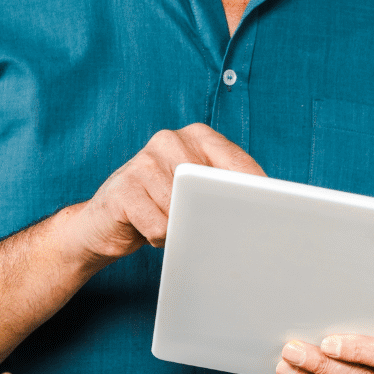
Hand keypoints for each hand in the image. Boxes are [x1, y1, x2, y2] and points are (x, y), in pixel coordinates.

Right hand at [57, 123, 264, 263]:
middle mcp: (170, 140)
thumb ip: (224, 188)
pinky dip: (161, 237)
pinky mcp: (123, 189)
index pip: (239, 163)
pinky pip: (161, 225)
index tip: (271, 214)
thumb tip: (265, 204)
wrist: (102, 224)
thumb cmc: (160, 207)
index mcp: (197, 135)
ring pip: (186, 208)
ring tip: (169, 223)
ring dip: (183, 229)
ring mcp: (144, 161)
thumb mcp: (196, 191)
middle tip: (213, 230)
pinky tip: (148, 229)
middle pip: (213, 187)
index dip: (257, 192)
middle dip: (218, 214)